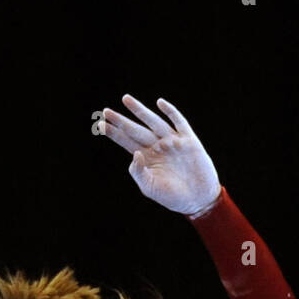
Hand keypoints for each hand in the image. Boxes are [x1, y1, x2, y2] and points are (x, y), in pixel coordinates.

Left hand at [99, 93, 220, 216]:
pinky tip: (160, 103)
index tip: (100, 124)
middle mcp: (157, 147)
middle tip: (106, 111)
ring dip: (139, 111)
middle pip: (136, 130)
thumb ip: (138, 172)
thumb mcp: (150, 188)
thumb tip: (134, 153)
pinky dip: (170, 112)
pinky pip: (179, 122)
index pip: (126, 142)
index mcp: (147, 158)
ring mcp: (172, 141)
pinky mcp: (188, 140)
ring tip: (125, 99)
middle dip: (121, 121)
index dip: (114, 133)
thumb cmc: (172, 197)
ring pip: (153, 122)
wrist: (198, 199)